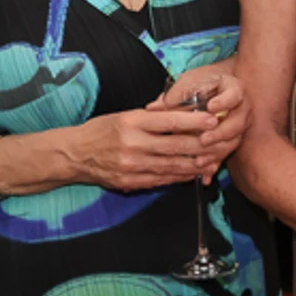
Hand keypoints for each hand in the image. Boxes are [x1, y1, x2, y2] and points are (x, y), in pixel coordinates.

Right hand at [77, 108, 217, 190]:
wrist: (74, 155)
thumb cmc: (101, 131)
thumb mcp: (124, 116)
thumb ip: (152, 118)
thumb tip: (184, 114)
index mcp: (131, 123)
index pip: (169, 121)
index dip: (193, 122)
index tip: (212, 120)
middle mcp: (132, 144)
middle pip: (175, 145)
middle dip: (202, 144)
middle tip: (221, 142)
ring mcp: (132, 165)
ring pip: (172, 165)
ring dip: (195, 164)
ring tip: (213, 160)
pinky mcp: (131, 181)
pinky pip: (162, 179)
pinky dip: (179, 177)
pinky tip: (192, 173)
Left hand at [154, 69, 245, 178]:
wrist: (216, 88)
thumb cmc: (202, 82)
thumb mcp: (188, 83)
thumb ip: (174, 95)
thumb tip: (152, 108)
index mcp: (233, 89)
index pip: (234, 95)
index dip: (224, 102)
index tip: (210, 107)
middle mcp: (242, 108)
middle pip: (238, 123)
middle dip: (220, 133)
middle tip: (203, 139)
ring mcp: (240, 124)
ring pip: (234, 141)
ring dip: (217, 152)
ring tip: (199, 160)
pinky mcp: (233, 139)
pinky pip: (227, 153)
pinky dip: (215, 163)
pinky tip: (204, 174)